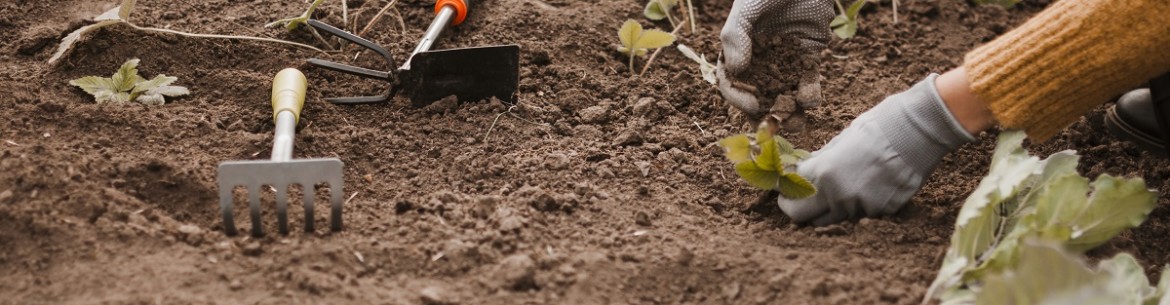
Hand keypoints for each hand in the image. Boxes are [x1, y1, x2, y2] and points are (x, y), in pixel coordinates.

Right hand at [718, 0, 833, 114]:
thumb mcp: (748, 7)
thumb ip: (736, 36)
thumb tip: (735, 71)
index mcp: (736, 47)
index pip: (731, 81)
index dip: (738, 97)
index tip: (752, 105)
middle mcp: (758, 57)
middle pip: (756, 92)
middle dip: (764, 112)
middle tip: (774, 127)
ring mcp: (784, 58)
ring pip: (782, 91)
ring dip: (787, 110)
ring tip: (795, 125)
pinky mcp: (808, 55)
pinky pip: (807, 80)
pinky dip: (808, 93)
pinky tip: (810, 101)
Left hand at [778, 74, 976, 224]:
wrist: (918, 131)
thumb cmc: (877, 127)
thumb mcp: (839, 141)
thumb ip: (819, 162)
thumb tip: (801, 172)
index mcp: (823, 173)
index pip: (790, 196)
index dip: (785, 193)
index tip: (785, 191)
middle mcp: (839, 196)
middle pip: (804, 217)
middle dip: (798, 208)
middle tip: (801, 199)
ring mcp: (862, 207)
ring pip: (834, 217)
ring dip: (830, 206)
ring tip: (841, 184)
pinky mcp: (882, 212)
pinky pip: (860, 214)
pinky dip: (858, 204)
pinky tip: (869, 184)